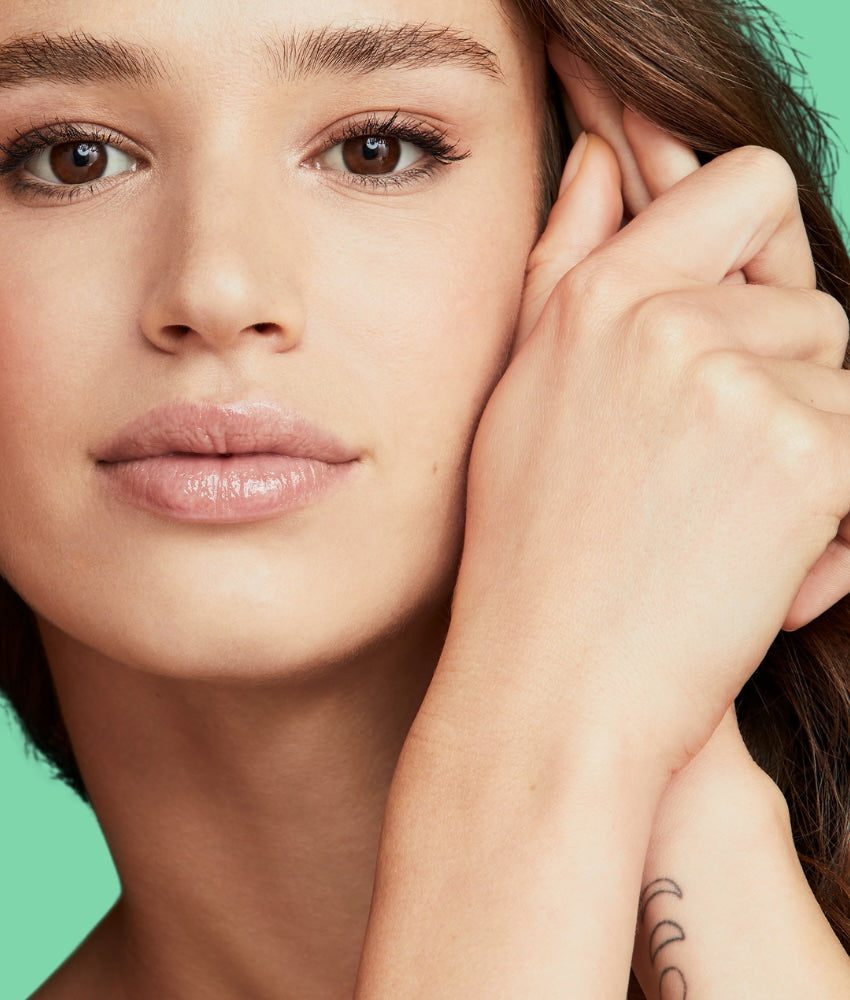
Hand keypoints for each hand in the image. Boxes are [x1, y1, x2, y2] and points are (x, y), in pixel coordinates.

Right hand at [449, 89, 849, 779]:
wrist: (554, 688)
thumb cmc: (531, 550)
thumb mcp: (522, 390)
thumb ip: (563, 259)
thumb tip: (598, 156)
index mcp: (600, 295)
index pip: (749, 188)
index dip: (760, 257)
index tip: (735, 335)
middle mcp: (667, 320)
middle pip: (811, 303)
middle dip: (781, 378)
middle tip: (701, 474)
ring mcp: (740, 384)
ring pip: (843, 379)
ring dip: (807, 451)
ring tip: (722, 527)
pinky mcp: (809, 456)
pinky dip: (834, 518)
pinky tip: (760, 568)